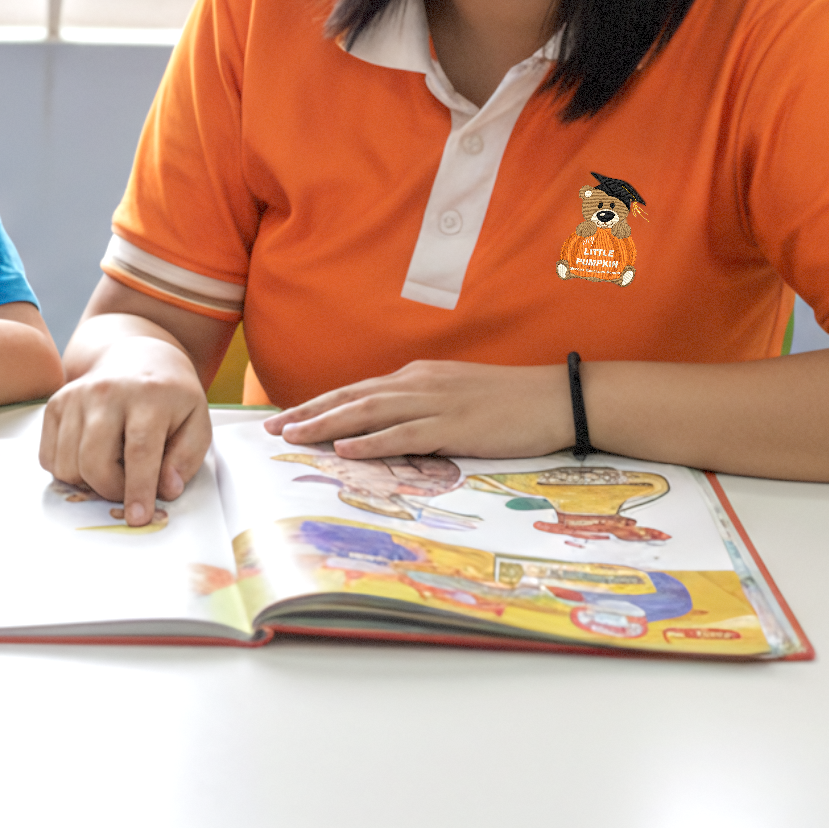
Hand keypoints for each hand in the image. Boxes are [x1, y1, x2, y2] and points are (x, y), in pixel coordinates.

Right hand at [38, 334, 211, 526]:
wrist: (137, 356)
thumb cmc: (169, 397)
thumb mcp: (196, 422)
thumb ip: (186, 459)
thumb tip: (167, 489)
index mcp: (149, 395)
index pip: (139, 450)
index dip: (138, 489)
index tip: (138, 517)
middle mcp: (107, 392)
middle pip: (94, 460)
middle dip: (110, 490)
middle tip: (127, 492)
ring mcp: (75, 396)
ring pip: (68, 464)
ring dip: (88, 483)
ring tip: (112, 469)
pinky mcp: (55, 405)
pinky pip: (49, 457)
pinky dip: (68, 471)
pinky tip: (90, 458)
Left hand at [264, 360, 573, 458]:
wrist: (557, 398)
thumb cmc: (510, 402)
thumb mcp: (456, 397)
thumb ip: (421, 407)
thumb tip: (388, 425)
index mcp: (418, 377)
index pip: (357, 390)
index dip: (319, 403)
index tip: (287, 415)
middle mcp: (419, 384)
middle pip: (352, 397)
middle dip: (308, 412)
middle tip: (272, 427)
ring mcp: (436, 403)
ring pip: (368, 412)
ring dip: (327, 425)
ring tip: (294, 436)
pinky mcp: (454, 426)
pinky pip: (404, 435)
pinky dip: (371, 442)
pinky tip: (346, 449)